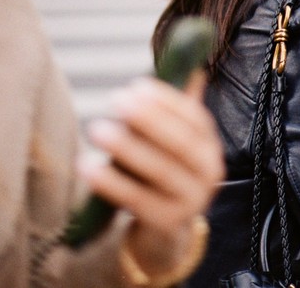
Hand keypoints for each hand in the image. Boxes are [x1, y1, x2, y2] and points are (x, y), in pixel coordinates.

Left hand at [80, 72, 223, 275]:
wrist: (165, 231)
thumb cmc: (163, 175)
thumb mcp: (175, 143)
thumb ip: (179, 110)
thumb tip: (191, 66)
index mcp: (211, 147)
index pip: (195, 119)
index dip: (167, 101)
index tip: (137, 85)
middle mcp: (210, 173)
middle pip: (181, 143)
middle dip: (148, 119)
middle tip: (116, 100)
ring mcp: (192, 201)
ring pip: (160, 170)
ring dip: (127, 147)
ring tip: (96, 128)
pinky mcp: (168, 223)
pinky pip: (138, 200)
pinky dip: (112, 182)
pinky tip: (88, 166)